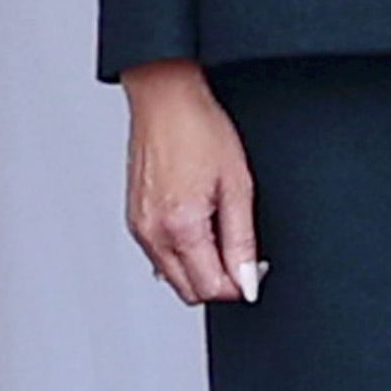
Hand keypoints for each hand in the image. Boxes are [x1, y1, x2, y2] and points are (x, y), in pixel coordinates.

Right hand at [121, 58, 261, 306]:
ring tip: (220, 230)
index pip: (210, 288)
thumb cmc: (199, 130)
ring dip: (200, 267)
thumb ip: (242, 241)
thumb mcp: (237, 187)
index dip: (239, 285)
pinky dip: (182, 253)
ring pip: (172, 277)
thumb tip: (247, 279)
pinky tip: (199, 225)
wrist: (165, 99)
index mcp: (179, 227)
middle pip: (188, 290)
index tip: (256, 269)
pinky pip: (159, 255)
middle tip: (243, 253)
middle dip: (219, 281)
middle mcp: (151, 233)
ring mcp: (138, 227)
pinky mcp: (134, 218)